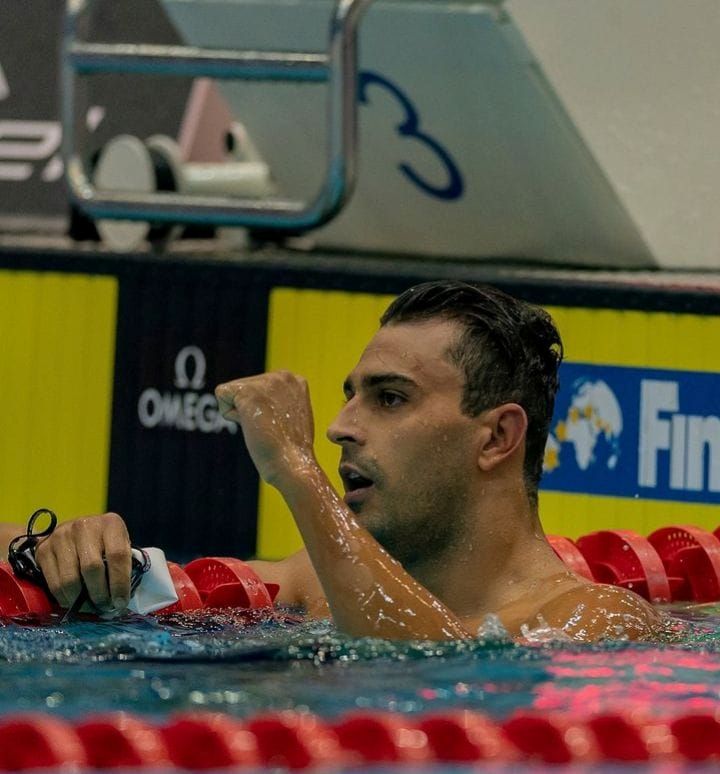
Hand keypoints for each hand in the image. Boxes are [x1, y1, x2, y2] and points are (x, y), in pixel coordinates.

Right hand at [35, 513, 131, 611]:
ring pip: (71, 580)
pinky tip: (75, 602)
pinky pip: (54, 584)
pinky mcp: (44, 549)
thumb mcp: (119, 545)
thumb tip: (119, 602)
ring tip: (90, 607)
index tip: (120, 602)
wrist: (75, 530)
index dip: (120, 583)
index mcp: (110, 523)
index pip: (117, 555)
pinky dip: (66, 599)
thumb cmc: (104, 542)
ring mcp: (61, 536)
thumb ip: (121, 566)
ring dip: (81, 601)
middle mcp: (84, 526)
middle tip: (104, 607)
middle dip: (100, 595)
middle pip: (92, 568)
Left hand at [215, 371, 316, 485]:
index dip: (263, 411)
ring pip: (233, 393)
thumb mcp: (292, 417)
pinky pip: (222, 395)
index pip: (260, 388)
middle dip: (251, 410)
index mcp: (295, 381)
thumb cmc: (291, 451)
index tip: (279, 426)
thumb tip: (262, 402)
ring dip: (242, 415)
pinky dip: (230, 415)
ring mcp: (267, 382)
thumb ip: (279, 402)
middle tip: (270, 429)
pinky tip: (251, 426)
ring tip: (263, 428)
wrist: (292, 464)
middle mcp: (283, 376)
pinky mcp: (248, 391)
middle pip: (245, 388)